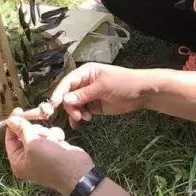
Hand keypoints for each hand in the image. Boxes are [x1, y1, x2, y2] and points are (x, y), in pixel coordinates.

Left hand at [5, 112, 93, 194]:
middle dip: (35, 131)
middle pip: (25, 134)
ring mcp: (42, 154)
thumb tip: (10, 120)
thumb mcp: (33, 143)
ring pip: (39, 132)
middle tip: (42, 136)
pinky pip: (51, 135)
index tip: (19, 110)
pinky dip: (55, 136)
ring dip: (47, 133)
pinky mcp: (54, 150)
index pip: (10, 139)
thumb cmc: (52, 159)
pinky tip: (61, 141)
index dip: (13, 125)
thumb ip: (21, 129)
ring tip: (53, 141)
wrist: (79, 171)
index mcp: (18, 162)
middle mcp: (28, 159)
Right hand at [27, 62, 146, 127]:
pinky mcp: (93, 106)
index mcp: (85, 72)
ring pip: (73, 105)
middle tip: (78, 116)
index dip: (59, 93)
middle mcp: (83, 83)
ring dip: (75, 113)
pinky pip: (81, 111)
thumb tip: (65, 100)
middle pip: (67, 96)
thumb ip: (84, 94)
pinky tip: (81, 123)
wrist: (141, 92)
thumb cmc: (123, 83)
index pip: (67, 82)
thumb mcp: (103, 86)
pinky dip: (79, 118)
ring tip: (85, 118)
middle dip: (70, 107)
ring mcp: (88, 95)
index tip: (53, 105)